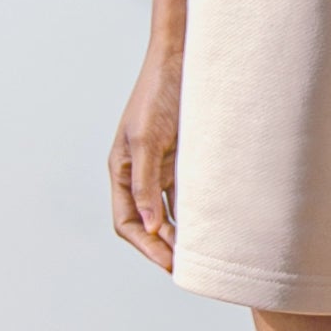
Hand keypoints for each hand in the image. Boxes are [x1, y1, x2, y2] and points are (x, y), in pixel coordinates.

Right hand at [109, 38, 182, 269]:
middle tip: (188, 268)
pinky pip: (186, 195)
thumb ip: (146, 183)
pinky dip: (194, 213)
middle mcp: (138, 174)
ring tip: (200, 256)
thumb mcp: (148, 139)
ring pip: (168, 213)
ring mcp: (161, 168)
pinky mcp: (182, 160)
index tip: (167, 262)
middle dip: (164, 247)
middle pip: (148, 223)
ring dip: (180, 234)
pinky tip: (210, 227)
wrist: (181, 61)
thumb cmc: (157, 94)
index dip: (145, 246)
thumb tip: (151, 225)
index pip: (127, 221)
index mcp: (121, 170)